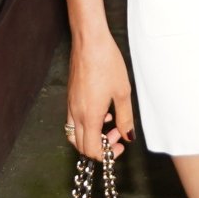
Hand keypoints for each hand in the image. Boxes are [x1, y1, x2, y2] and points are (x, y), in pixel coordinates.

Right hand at [65, 32, 134, 160]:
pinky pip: (74, 120)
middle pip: (81, 146)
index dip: (106, 155)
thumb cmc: (107, 63)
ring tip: (110, 123)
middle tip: (116, 136)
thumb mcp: (122, 92)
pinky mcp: (70, 97)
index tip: (120, 146)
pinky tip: (102, 109)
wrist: (90, 42)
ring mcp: (70, 106)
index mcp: (90, 116)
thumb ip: (125, 117)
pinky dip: (86, 124)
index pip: (92, 150)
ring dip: (91, 136)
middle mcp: (76, 114)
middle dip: (99, 147)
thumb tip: (128, 136)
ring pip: (75, 134)